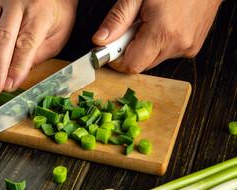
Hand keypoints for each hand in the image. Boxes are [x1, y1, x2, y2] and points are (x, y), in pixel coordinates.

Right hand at [0, 0, 77, 96]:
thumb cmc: (57, 12)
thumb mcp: (59, 34)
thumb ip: (39, 53)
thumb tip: (18, 74)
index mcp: (40, 12)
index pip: (26, 42)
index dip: (17, 66)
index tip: (10, 85)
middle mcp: (18, 3)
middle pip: (3, 38)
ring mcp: (1, 2)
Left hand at [92, 0, 222, 72]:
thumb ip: (118, 19)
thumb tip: (101, 39)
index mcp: (163, 32)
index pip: (132, 65)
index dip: (117, 59)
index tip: (110, 48)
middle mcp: (178, 44)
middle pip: (142, 64)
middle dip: (130, 50)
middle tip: (131, 27)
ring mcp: (188, 47)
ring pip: (153, 59)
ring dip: (145, 46)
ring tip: (151, 21)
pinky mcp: (193, 47)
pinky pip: (167, 53)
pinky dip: (159, 43)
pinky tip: (163, 25)